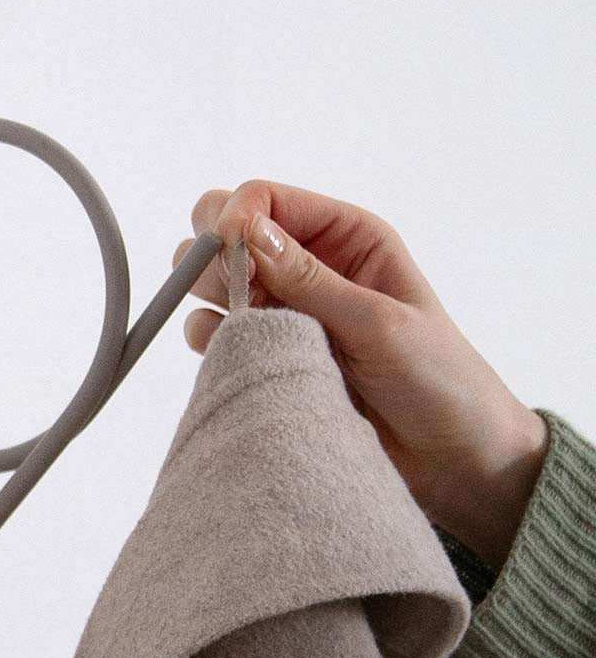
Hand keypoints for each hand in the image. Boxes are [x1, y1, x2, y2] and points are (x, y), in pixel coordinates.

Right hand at [175, 182, 548, 567]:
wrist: (447, 457)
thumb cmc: (436, 379)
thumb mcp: (377, 321)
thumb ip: (307, 278)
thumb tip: (245, 229)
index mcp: (347, 237)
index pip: (265, 200)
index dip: (235, 217)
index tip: (228, 252)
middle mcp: (309, 267)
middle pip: (226, 235)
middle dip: (214, 258)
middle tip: (233, 296)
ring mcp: (282, 313)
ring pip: (210, 284)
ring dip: (211, 301)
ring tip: (246, 333)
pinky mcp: (266, 357)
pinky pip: (212, 336)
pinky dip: (211, 343)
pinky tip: (239, 360)